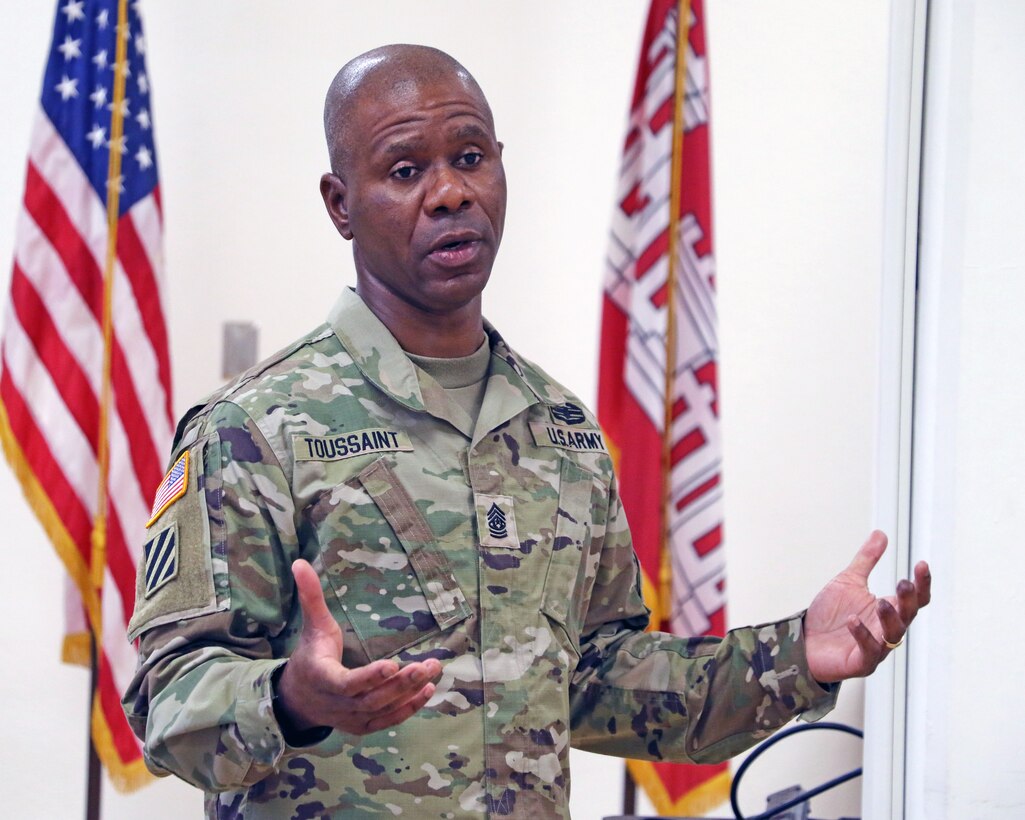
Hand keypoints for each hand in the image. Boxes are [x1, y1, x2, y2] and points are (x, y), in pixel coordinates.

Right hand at [274, 559, 441, 735]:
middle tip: (426, 664)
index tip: (392, 664)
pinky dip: (409, 708)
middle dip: (401, 683)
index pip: (347, 683)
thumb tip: (300, 562)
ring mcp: (350, 719)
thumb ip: (311, 596)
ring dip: (410, 693)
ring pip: (383, 709)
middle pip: (372, 699)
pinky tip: (428, 690)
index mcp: (322, 678)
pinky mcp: (362, 726)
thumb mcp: (312, 625)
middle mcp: (336, 704)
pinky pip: (388, 721)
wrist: (299, 698)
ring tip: (432, 670)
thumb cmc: (311, 655)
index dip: (369, 677)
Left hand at [804, 530, 930, 682]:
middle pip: (908, 615)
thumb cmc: (830, 614)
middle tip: (902, 583)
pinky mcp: (860, 662)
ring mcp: (876, 648)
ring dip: (889, 618)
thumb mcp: (848, 581)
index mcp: (889, 609)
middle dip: (907, 600)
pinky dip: (862, 636)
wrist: (804, 641)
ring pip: (892, 635)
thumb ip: (866, 560)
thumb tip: (881, 533)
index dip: (922, 583)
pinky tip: (852, 621)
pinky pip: (868, 651)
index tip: (922, 564)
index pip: (916, 598)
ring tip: (881, 602)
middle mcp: (887, 629)